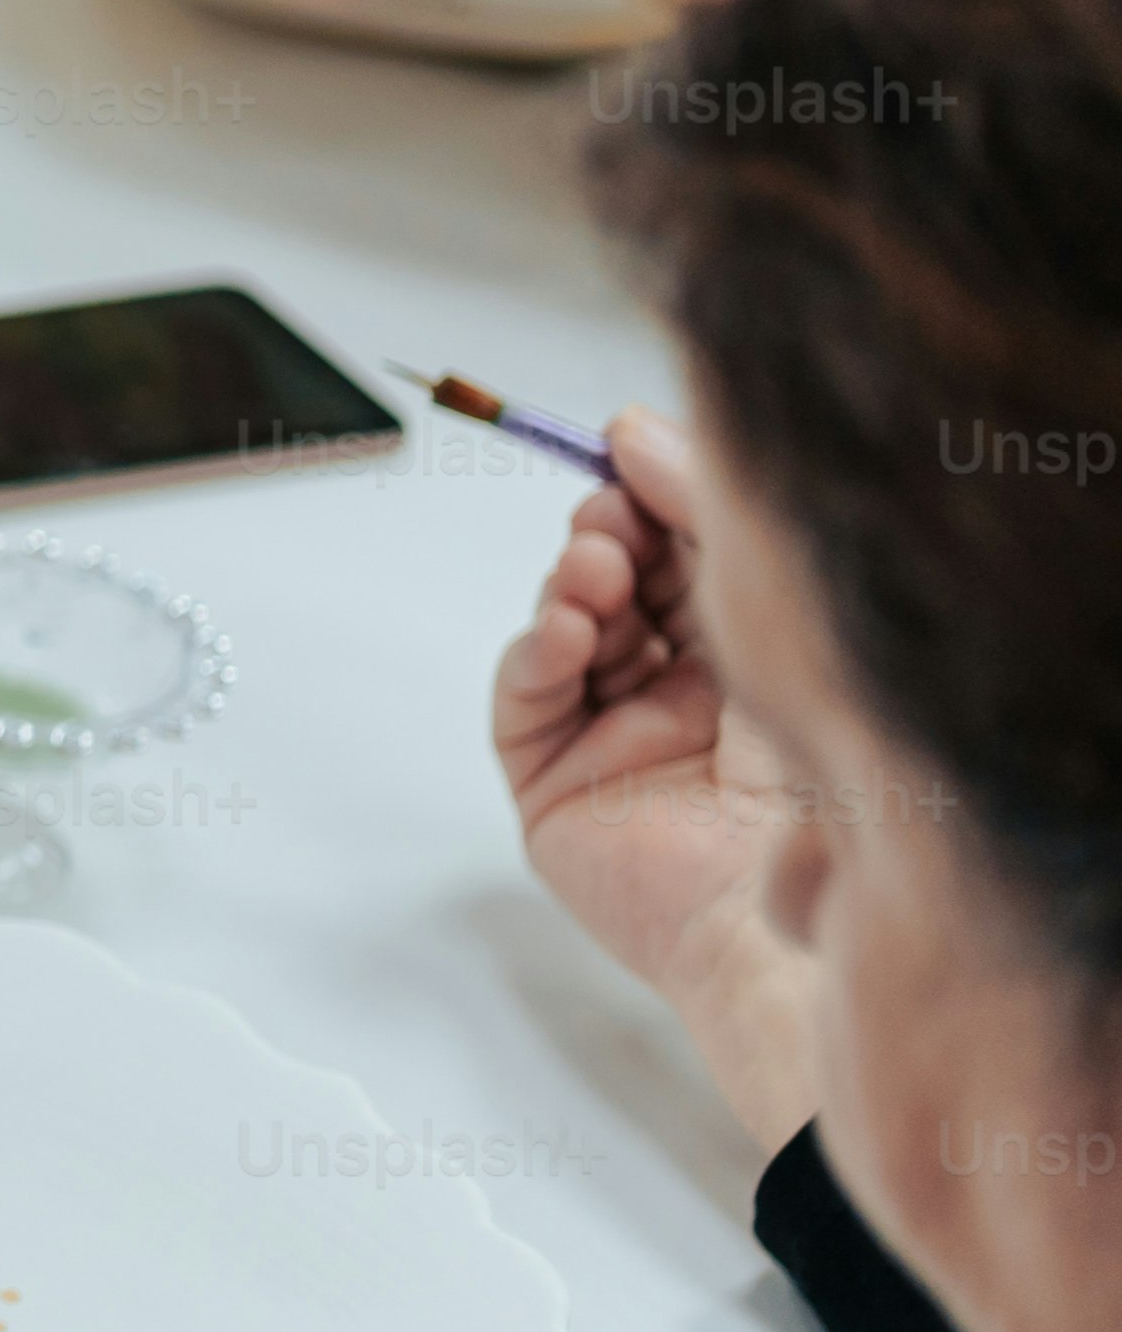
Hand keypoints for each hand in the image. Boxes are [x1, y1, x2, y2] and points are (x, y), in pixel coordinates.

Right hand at [490, 401, 821, 1147]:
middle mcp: (690, 698)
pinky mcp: (558, 793)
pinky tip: (565, 632)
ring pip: (567, 634)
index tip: (632, 448)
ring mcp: (620, 743)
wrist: (786, 903)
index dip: (655, 498)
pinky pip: (524, 705)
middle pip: (621, 586)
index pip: (686, 556)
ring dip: (571, 589)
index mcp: (760, 658)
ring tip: (595, 569)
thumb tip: (633, 427)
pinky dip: (533, 655)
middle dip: (609, 536)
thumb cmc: (807, 774)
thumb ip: (703, 513)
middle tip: (612, 510)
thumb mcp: (765, 609)